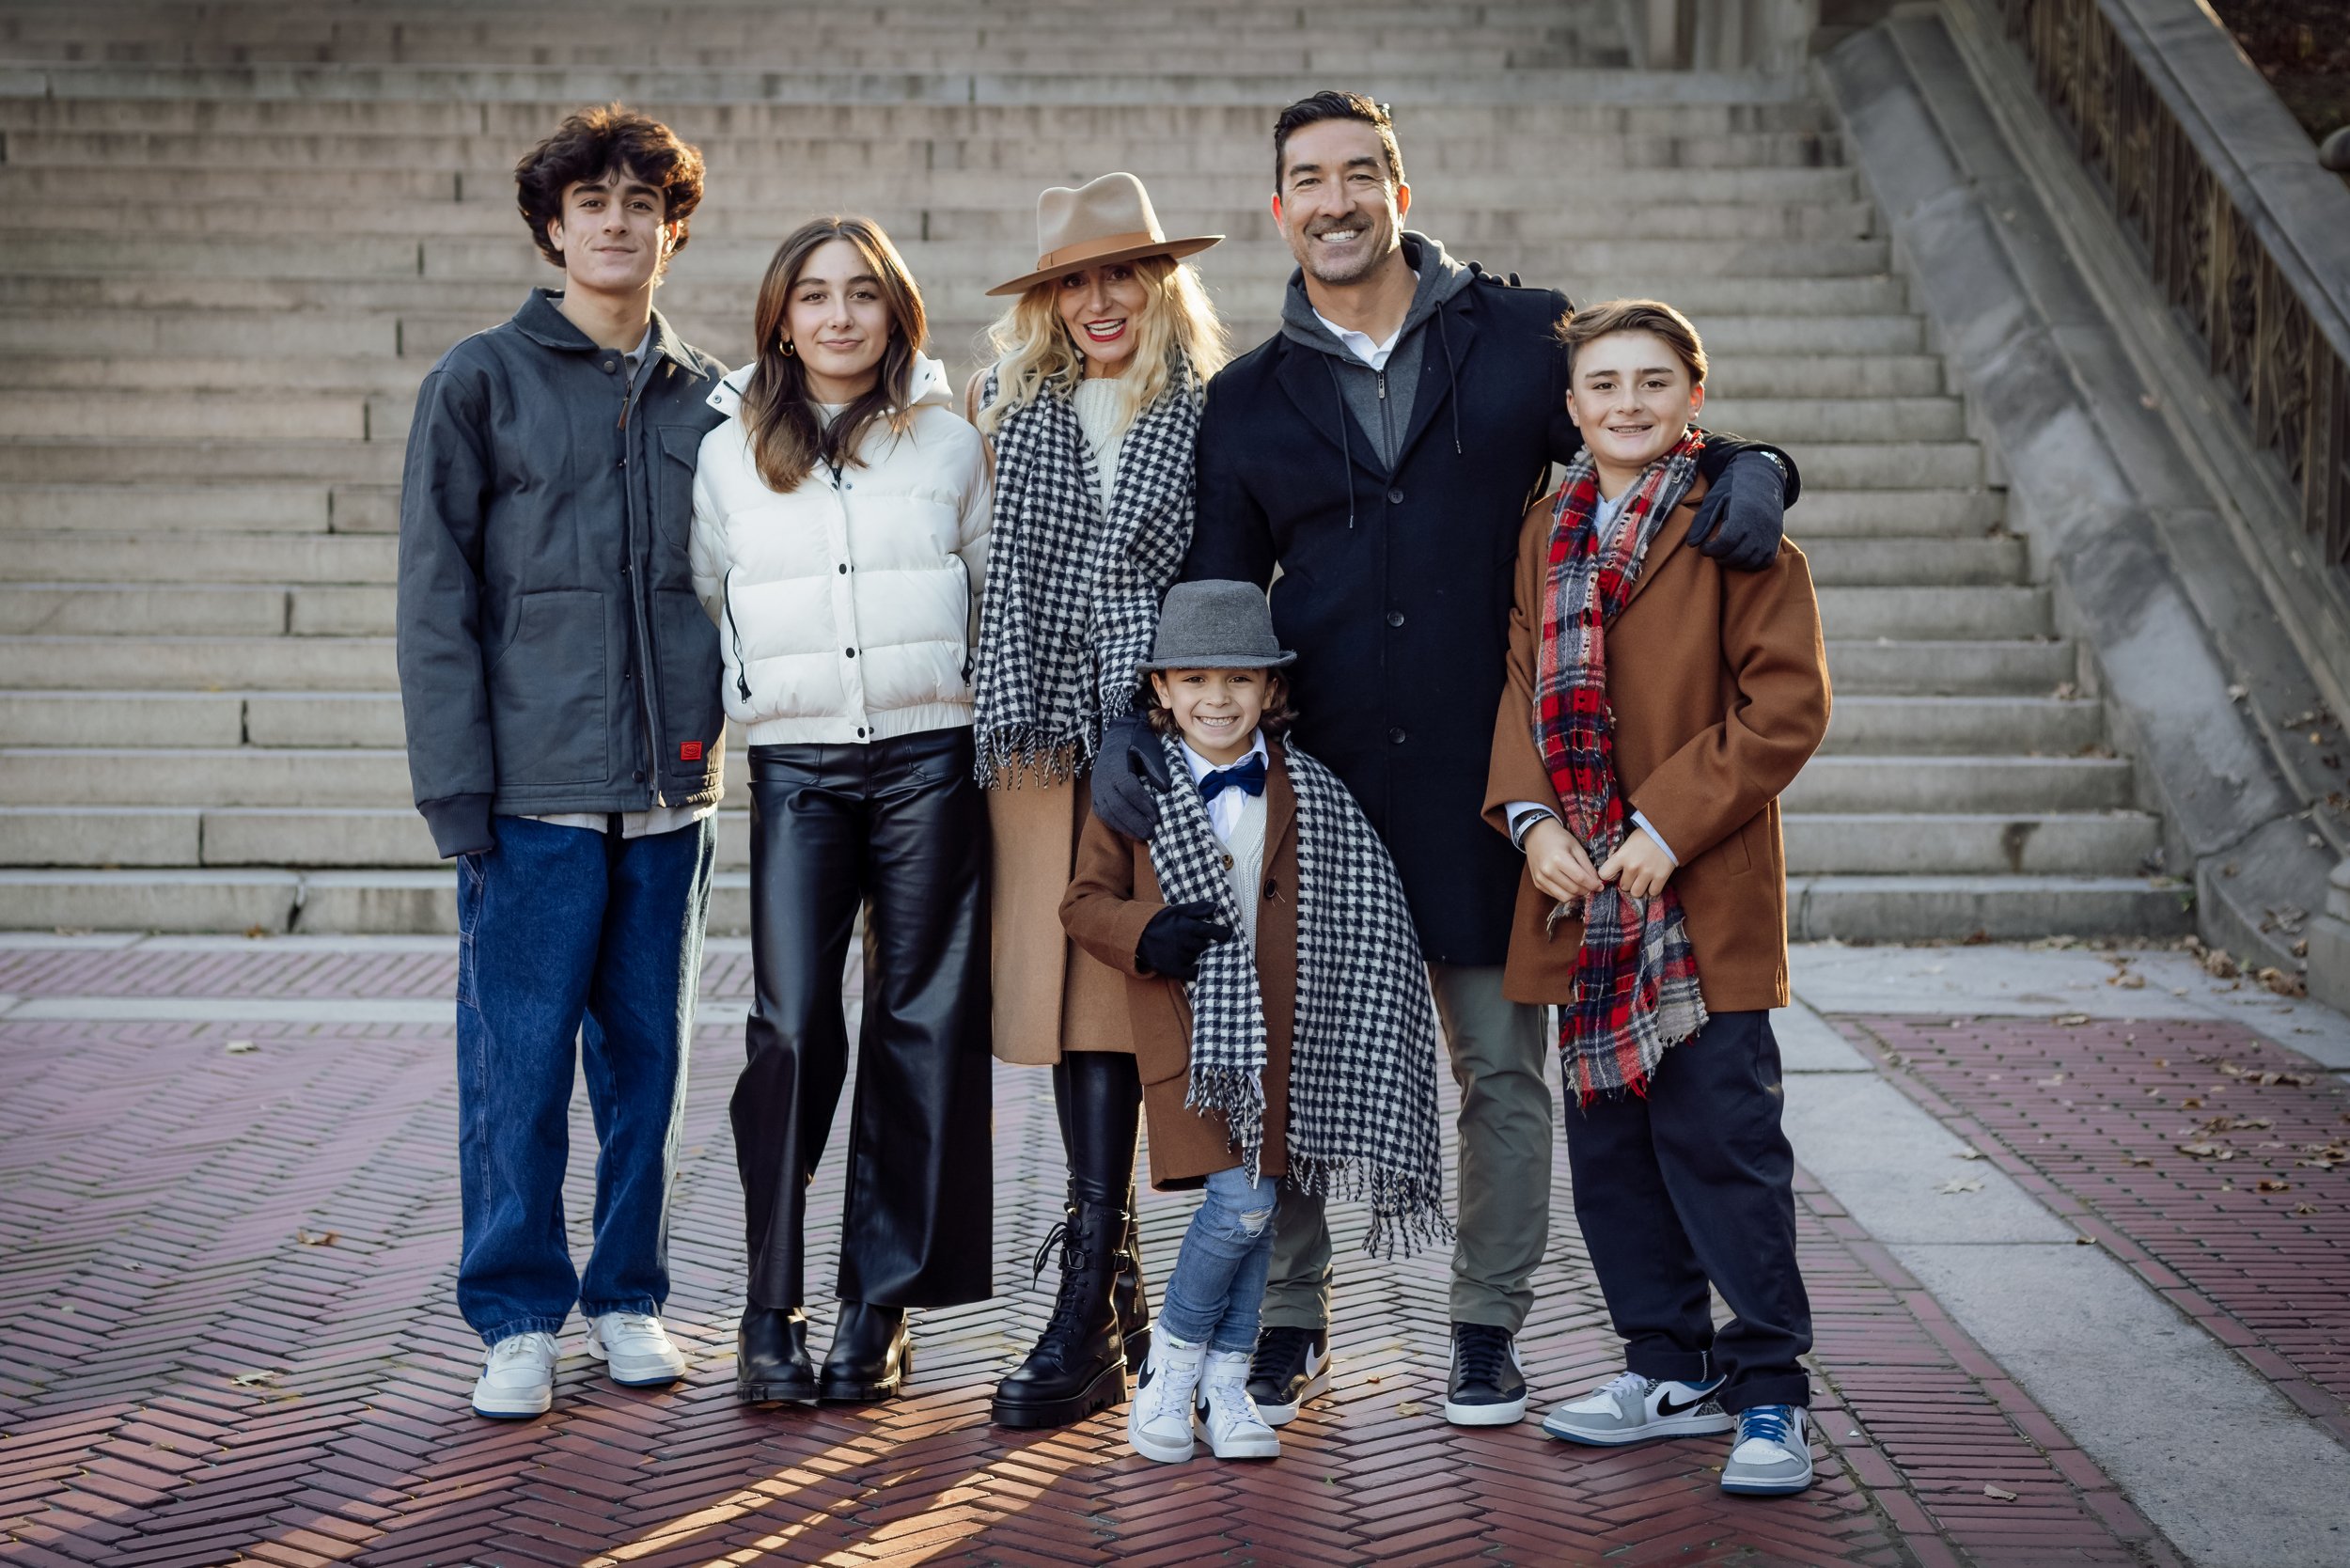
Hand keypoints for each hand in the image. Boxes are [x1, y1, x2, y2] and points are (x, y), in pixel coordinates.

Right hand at [1090, 713, 1170, 840]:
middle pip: (1117, 805)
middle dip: (1135, 822)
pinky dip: (1115, 824)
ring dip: (1125, 827)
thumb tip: (1165, 789)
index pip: (1128, 789)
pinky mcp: (1096, 794)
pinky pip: (1102, 814)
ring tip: (1142, 836)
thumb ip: (1157, 768)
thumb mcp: (1150, 749)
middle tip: (1151, 833)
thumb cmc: (1137, 741)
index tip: (1156, 816)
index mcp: (1116, 765)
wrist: (1117, 734)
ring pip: (1108, 813)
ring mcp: (1097, 787)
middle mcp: (1103, 778)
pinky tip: (1129, 831)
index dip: (1142, 804)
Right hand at [1135, 899, 1234, 981]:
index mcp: (1186, 926)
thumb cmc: (1159, 921)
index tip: (1228, 934)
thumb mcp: (1176, 910)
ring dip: (1195, 954)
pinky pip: (1191, 972)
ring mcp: (1178, 956)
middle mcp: (1184, 942)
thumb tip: (1215, 907)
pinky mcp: (1172, 968)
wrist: (1136, 935)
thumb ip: (1196, 909)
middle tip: (1194, 940)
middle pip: (1204, 945)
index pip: (1212, 931)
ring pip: (1196, 957)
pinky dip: (1194, 969)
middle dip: (1202, 943)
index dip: (1223, 934)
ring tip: (1184, 948)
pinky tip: (1192, 965)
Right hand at [1523, 818, 1602, 904]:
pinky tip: (1569, 884)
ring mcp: (1540, 878)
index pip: (1580, 878)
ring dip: (1576, 894)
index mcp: (1558, 859)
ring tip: (1581, 886)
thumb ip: (1587, 865)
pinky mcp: (1537, 883)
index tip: (1601, 886)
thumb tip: (1597, 883)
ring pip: (1564, 897)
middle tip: (1591, 885)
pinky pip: (1555, 895)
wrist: (1537, 835)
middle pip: (1573, 890)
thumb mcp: (1576, 847)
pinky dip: (1565, 893)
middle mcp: (1547, 871)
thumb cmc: (1559, 838)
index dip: (1593, 884)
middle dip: (1586, 890)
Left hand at [1596, 827, 1674, 900]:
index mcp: (1621, 856)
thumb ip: (1621, 857)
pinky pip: (1652, 893)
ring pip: (1636, 893)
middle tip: (1634, 875)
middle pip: (1623, 886)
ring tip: (1643, 880)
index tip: (1614, 874)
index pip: (1604, 874)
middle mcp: (1632, 866)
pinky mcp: (1661, 877)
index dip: (1608, 875)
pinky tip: (1653, 881)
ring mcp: (1647, 873)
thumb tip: (1614, 872)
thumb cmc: (1646, 836)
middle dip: (1628, 882)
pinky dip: (1653, 889)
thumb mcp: (1628, 844)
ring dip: (1639, 888)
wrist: (1669, 830)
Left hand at [1685, 449, 1788, 571]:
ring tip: (1724, 553)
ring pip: (1750, 562)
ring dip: (1733, 563)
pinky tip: (1739, 556)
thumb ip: (1702, 521)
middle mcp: (1759, 526)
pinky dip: (1750, 564)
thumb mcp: (1715, 498)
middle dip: (1720, 557)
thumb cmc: (1734, 487)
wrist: (1763, 478)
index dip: (1711, 549)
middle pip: (1737, 555)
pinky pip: (1764, 562)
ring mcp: (1770, 534)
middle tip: (1713, 551)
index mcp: (1743, 513)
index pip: (1725, 542)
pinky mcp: (1776, 539)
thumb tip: (1691, 544)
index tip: (1704, 547)